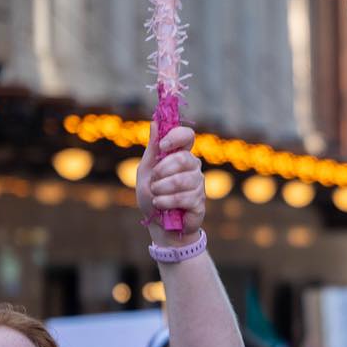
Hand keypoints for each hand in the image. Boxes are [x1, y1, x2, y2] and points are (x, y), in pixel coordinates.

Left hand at [137, 123, 205, 244]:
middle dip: (161, 171)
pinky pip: (183, 197)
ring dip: (161, 190)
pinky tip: (162, 206)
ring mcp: (199, 184)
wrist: (159, 224)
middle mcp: (193, 167)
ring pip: (181, 180)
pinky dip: (166, 202)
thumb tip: (155, 122)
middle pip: (183, 158)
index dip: (177, 136)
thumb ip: (152, 149)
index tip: (164, 145)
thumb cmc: (152, 196)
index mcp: (180, 156)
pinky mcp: (200, 202)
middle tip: (154, 182)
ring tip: (156, 197)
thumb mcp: (146, 170)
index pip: (187, 136)